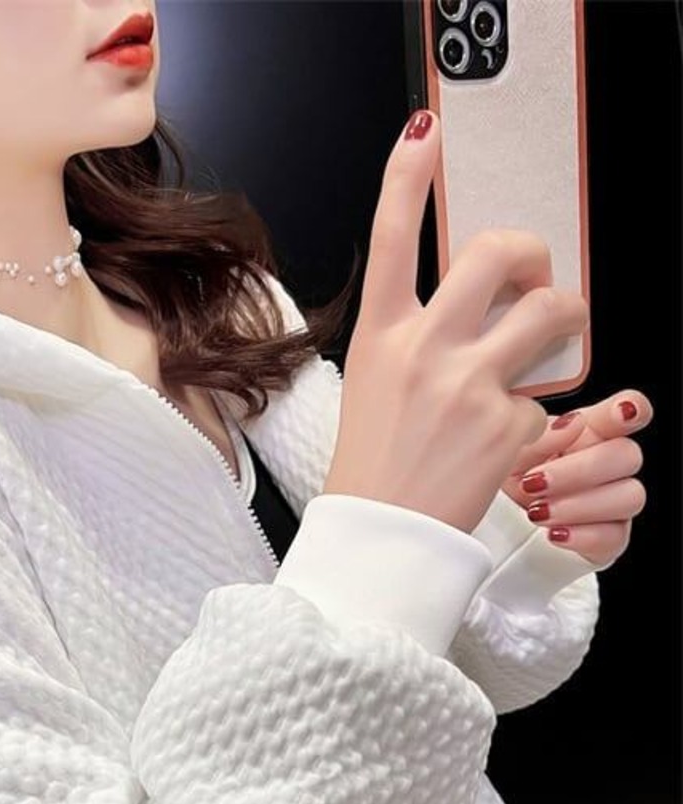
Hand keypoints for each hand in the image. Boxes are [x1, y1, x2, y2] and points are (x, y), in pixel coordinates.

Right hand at [324, 108, 591, 535]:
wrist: (380, 536)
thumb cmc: (373, 464)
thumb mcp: (373, 385)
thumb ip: (415, 337)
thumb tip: (476, 305)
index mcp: (379, 337)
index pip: (391, 239)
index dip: (406, 177)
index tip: (424, 134)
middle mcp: (423, 350)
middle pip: (496, 254)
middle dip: (532, 255)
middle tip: (532, 280)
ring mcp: (468, 385)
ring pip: (550, 314)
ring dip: (564, 320)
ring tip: (546, 346)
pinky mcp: (508, 426)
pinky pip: (542, 400)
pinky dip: (531, 420)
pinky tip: (499, 444)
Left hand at [499, 389, 650, 569]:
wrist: (498, 524)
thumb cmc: (510, 478)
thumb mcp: (514, 451)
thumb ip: (544, 433)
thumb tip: (572, 424)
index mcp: (589, 432)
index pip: (626, 412)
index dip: (631, 409)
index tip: (621, 414)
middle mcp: (608, 464)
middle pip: (628, 455)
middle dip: (580, 470)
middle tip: (535, 482)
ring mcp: (614, 501)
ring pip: (630, 496)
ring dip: (579, 505)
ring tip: (537, 511)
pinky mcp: (609, 537)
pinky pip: (614, 537)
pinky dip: (582, 536)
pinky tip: (554, 533)